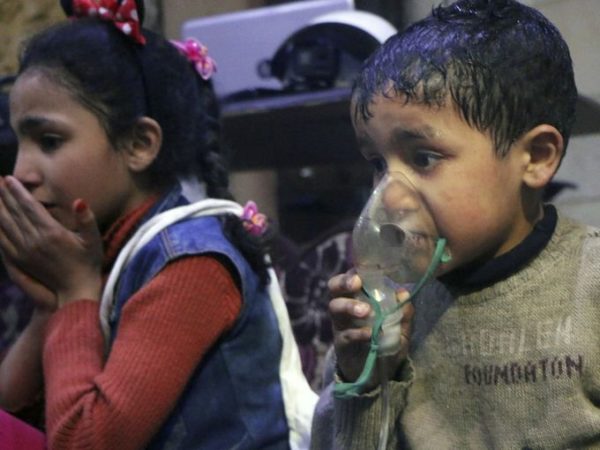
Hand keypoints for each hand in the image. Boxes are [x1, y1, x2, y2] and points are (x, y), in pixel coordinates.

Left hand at [0, 176, 102, 306]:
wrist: (76, 290)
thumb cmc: (88, 262)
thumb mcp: (94, 240)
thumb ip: (87, 219)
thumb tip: (79, 201)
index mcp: (52, 232)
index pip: (30, 207)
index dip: (18, 192)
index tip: (9, 179)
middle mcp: (34, 241)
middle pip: (15, 213)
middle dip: (5, 196)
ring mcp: (25, 252)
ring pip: (5, 225)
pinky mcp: (20, 261)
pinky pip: (3, 241)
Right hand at [328, 270, 413, 387]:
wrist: (376, 374)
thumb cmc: (385, 342)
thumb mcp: (400, 328)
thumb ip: (403, 313)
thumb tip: (405, 294)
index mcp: (357, 298)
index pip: (350, 278)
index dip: (353, 272)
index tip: (363, 272)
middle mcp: (344, 307)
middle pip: (334, 288)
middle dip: (343, 282)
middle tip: (356, 284)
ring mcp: (340, 325)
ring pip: (335, 307)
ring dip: (349, 306)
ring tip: (366, 311)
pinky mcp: (341, 344)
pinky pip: (345, 334)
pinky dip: (358, 333)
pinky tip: (370, 334)